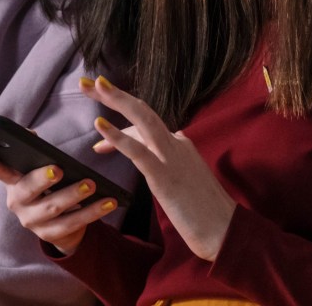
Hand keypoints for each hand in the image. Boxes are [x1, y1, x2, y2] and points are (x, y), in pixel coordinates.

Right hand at [0, 150, 118, 255]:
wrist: (60, 225)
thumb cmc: (49, 187)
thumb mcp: (40, 170)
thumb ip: (35, 152)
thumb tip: (30, 132)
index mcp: (14, 183)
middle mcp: (18, 203)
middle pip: (29, 191)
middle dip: (42, 179)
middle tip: (59, 169)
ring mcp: (32, 222)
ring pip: (53, 209)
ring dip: (73, 196)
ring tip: (92, 185)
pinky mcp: (50, 236)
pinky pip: (73, 223)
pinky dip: (93, 212)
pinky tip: (109, 202)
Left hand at [82, 76, 236, 261]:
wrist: (224, 230)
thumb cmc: (204, 212)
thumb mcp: (183, 181)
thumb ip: (168, 166)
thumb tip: (149, 161)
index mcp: (181, 145)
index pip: (146, 127)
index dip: (120, 126)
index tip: (99, 126)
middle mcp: (177, 143)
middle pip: (142, 111)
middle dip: (115, 95)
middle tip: (88, 82)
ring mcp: (171, 157)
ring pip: (143, 120)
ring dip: (117, 100)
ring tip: (93, 85)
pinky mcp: (164, 176)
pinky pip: (138, 151)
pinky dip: (118, 136)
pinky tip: (99, 125)